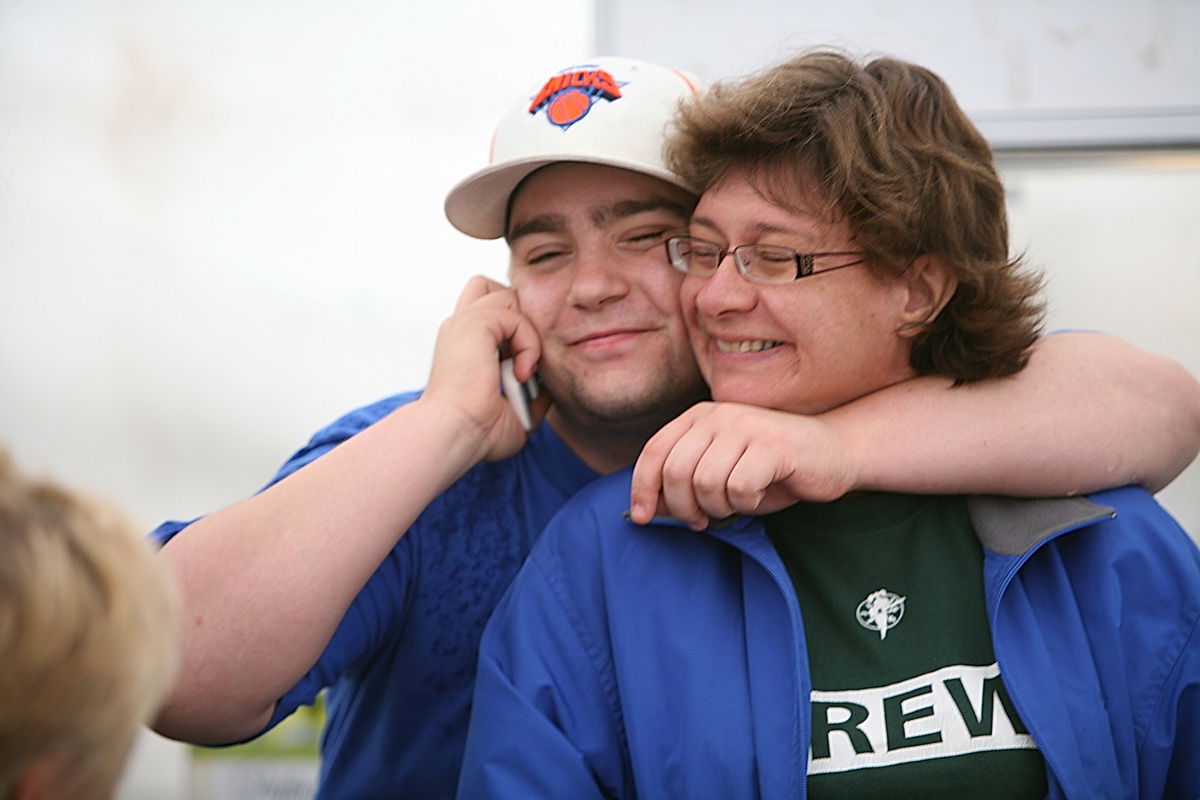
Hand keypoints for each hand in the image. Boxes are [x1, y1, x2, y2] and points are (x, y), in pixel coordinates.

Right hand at [420, 276, 547, 461]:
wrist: (454, 434)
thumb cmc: (475, 432)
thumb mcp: (512, 411)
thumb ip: (531, 392)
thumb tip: (548, 386)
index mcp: (464, 345)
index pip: (488, 309)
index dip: (512, 326)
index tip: (520, 367)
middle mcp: (461, 328)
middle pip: (495, 289)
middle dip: (520, 319)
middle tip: (523, 360)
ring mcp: (465, 322)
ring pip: (510, 297)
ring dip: (528, 333)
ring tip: (523, 369)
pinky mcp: (475, 323)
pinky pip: (517, 315)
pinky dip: (529, 343)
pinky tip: (522, 372)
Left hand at [629, 402, 857, 528]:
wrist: (834, 452)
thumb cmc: (772, 470)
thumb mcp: (719, 477)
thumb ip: (683, 488)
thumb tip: (645, 510)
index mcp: (699, 417)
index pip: (654, 452)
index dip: (642, 488)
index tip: (643, 518)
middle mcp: (718, 415)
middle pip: (676, 472)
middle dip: (684, 508)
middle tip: (702, 520)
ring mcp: (746, 426)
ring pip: (706, 482)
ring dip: (718, 507)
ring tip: (736, 503)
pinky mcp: (772, 444)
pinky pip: (739, 488)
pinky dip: (746, 503)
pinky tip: (761, 494)